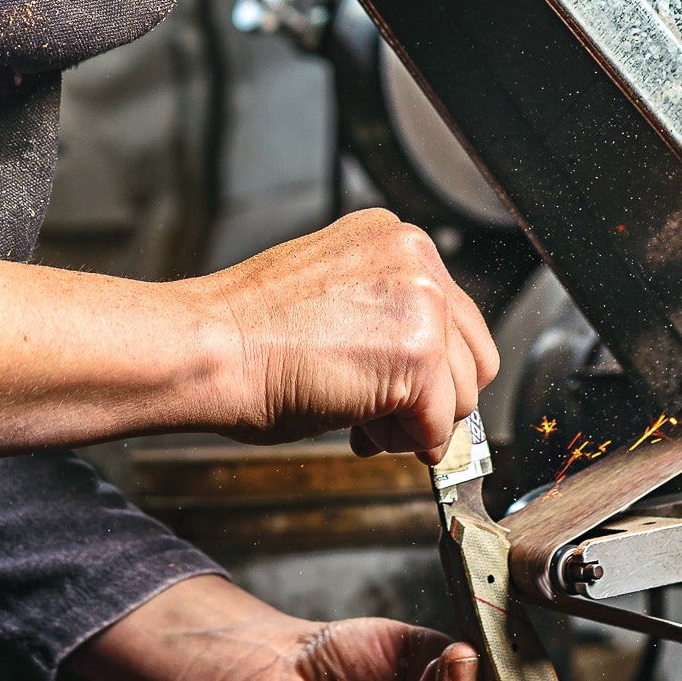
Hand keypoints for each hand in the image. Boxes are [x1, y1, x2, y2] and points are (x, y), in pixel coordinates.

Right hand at [0, 208, 495, 464]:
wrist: (208, 347)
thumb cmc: (246, 331)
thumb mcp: (331, 295)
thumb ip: (385, 314)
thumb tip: (425, 366)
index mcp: (393, 237)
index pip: (454, 314)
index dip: (427, 366)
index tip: (392, 385)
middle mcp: (415, 257)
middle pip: (473, 353)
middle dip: (434, 395)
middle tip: (379, 415)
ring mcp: (422, 302)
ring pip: (463, 394)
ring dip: (417, 422)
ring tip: (361, 420)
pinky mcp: (419, 354)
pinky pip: (440, 425)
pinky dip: (408, 443)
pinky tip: (360, 429)